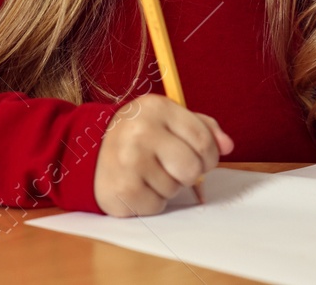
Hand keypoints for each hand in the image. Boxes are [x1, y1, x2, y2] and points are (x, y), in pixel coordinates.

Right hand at [93, 93, 233, 215]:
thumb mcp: (168, 118)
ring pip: (174, 189)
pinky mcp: (120, 190)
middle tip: (175, 168)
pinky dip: (152, 201)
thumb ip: (202, 128)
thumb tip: (227, 146)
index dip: (210, 155)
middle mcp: (142, 133)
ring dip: (168, 186)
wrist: (88, 148)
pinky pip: (156, 206)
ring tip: (150, 173)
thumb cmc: (139, 134)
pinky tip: (139, 186)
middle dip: (190, 174)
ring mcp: (129, 162)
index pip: (203, 139)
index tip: (204, 159)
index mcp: (158, 109)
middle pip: (191, 168)